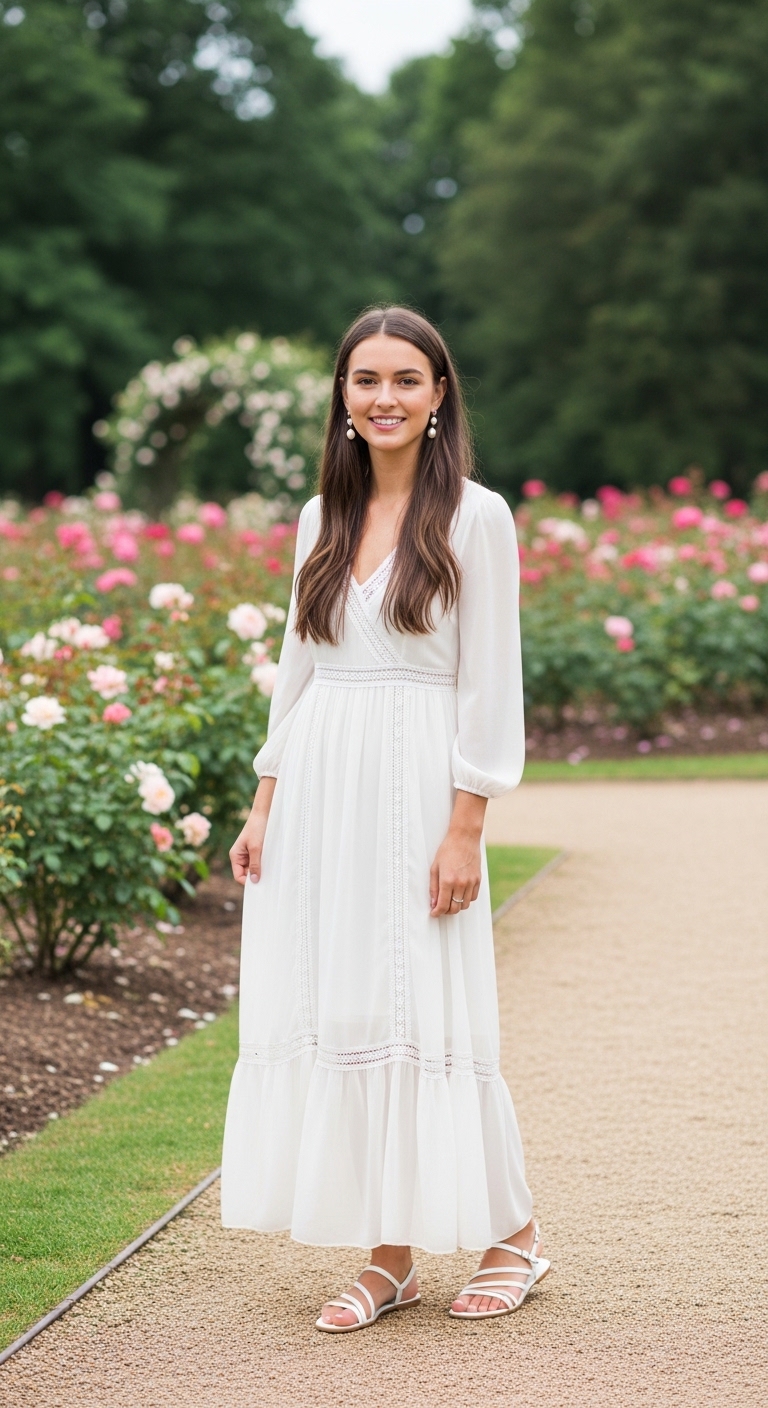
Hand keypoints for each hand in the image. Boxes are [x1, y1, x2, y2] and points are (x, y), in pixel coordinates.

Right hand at [229, 777, 275, 884]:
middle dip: (255, 876)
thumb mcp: (256, 848)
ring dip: (261, 870)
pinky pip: (258, 862)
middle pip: (246, 874)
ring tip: (270, 869)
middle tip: (267, 879)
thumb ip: (255, 865)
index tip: (260, 884)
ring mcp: (248, 854)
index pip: (238, 876)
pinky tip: (271, 864)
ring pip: (253, 869)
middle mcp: (240, 856)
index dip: (247, 882)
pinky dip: (264, 864)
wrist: (264, 814)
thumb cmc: (257, 828)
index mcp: (235, 856)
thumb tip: (254, 881)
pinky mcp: (256, 851)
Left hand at [429, 790, 487, 916]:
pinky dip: (465, 900)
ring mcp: (471, 882)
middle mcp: (460, 884)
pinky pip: (473, 898)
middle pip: (454, 909)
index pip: (442, 905)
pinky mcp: (478, 880)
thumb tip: (433, 903)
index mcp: (447, 880)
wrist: (464, 838)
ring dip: (456, 907)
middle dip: (446, 911)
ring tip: (450, 901)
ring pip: (464, 905)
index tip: (433, 913)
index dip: (437, 912)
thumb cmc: (447, 850)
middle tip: (440, 908)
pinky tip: (459, 894)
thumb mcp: (435, 867)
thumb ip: (433, 887)